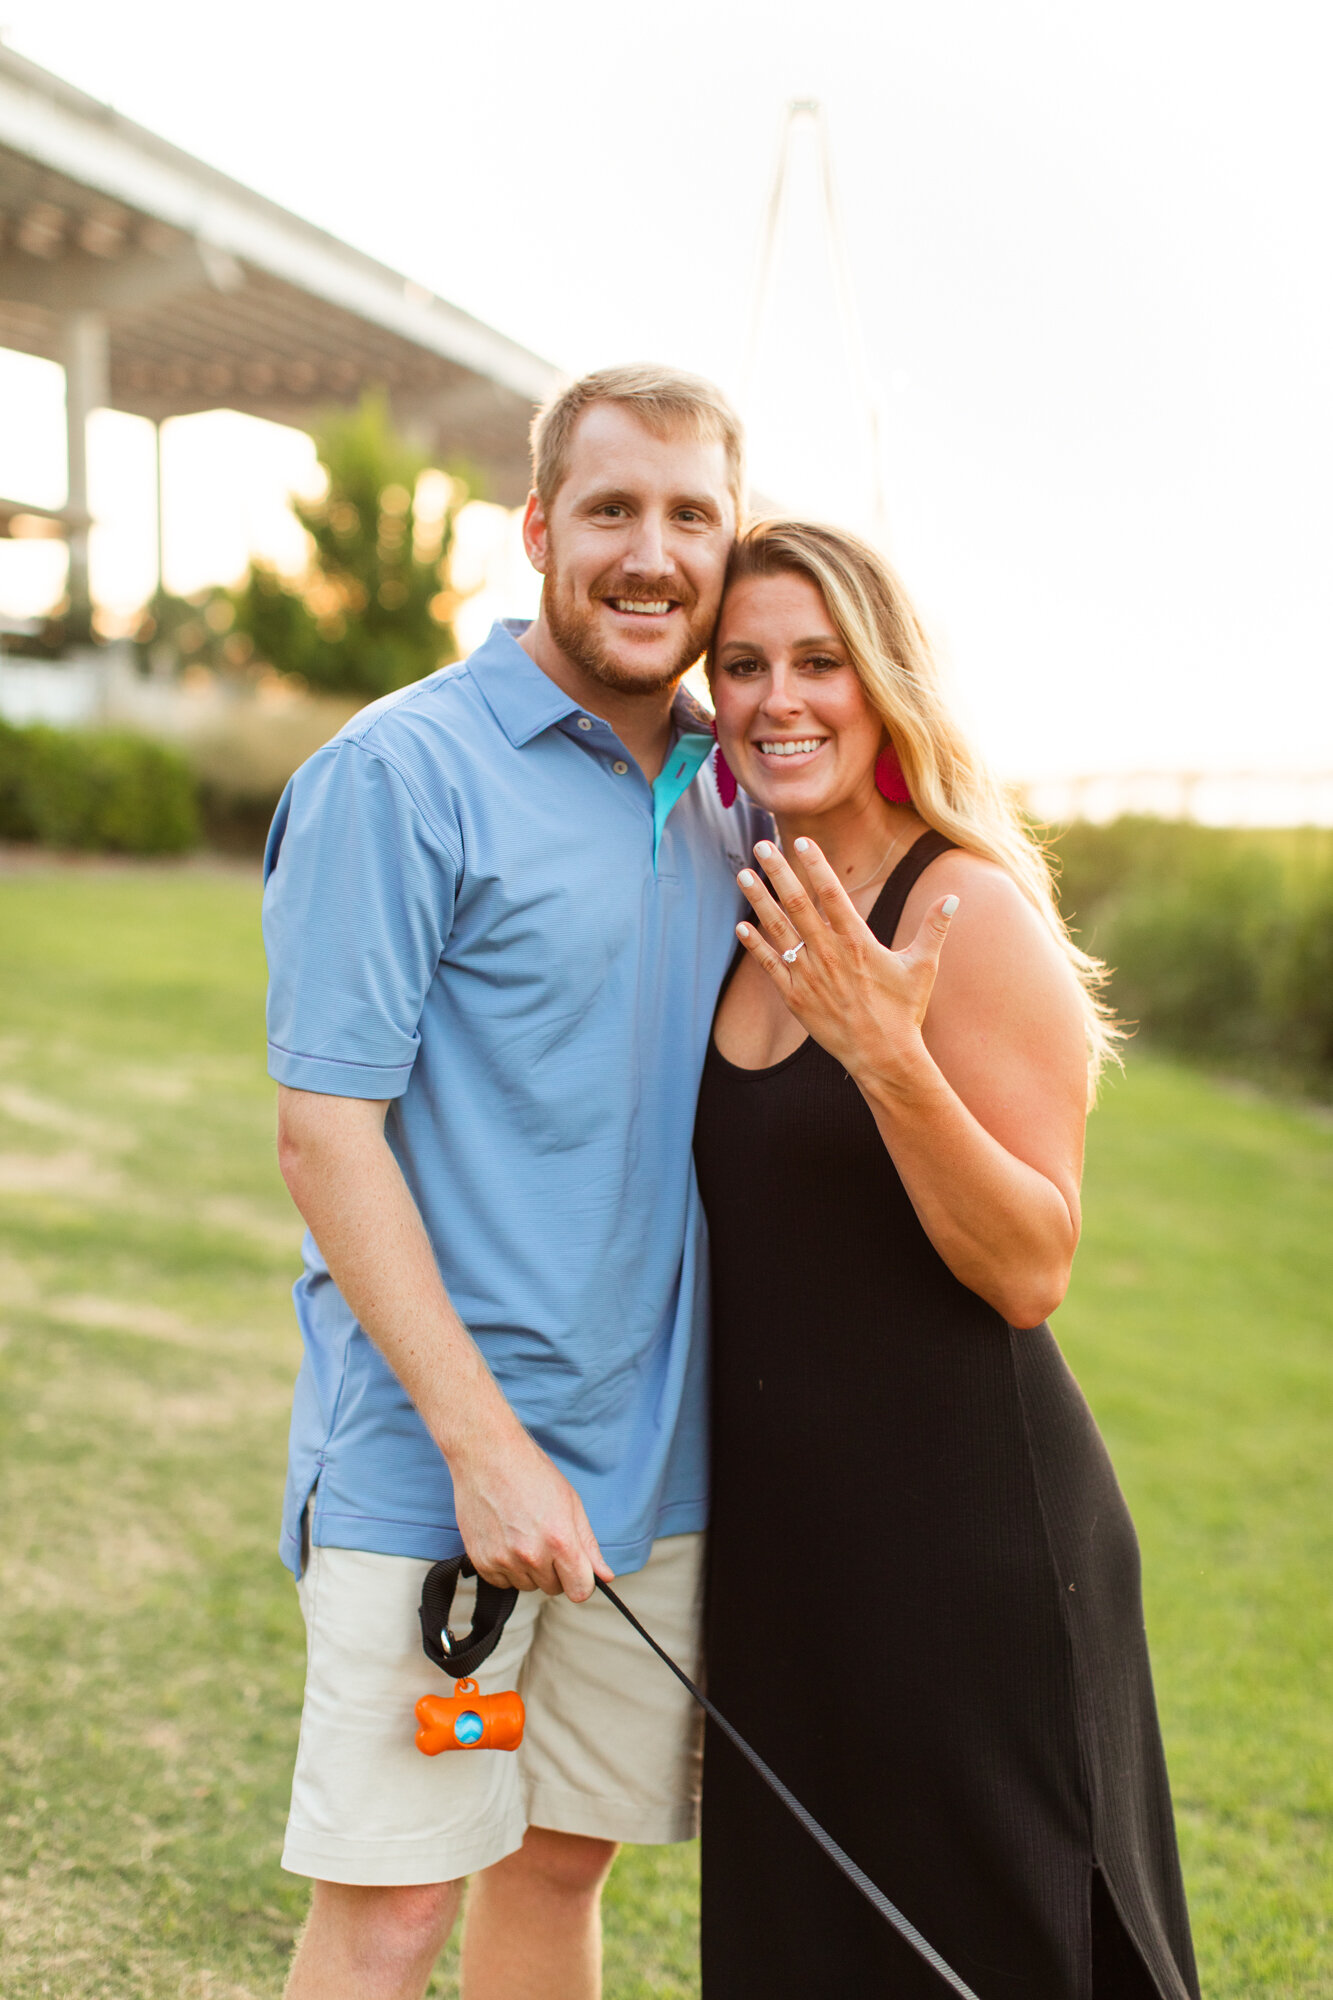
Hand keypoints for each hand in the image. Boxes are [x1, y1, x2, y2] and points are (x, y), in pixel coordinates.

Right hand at [450, 1419, 612, 1601]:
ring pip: (527, 1586)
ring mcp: (503, 1560)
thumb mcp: (571, 1504)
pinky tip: (506, 1540)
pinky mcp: (481, 1561)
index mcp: (560, 1540)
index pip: (580, 1591)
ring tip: (523, 1534)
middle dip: (555, 1570)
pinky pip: (502, 1582)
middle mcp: (531, 1555)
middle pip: (553, 1588)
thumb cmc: (532, 1474)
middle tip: (545, 1537)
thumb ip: (589, 1545)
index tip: (576, 1570)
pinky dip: (506, 1568)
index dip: (582, 1581)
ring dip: (529, 1570)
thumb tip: (604, 1576)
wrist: (488, 1456)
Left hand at [736, 838, 959, 1086]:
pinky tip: (741, 926)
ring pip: (779, 930)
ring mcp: (810, 975)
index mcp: (858, 941)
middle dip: (779, 872)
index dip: (816, 866)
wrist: (883, 1056)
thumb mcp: (922, 966)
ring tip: (743, 875)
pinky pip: (771, 966)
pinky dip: (756, 945)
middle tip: (761, 846)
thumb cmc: (904, 1011)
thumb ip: (934, 928)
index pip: (833, 894)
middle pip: (798, 904)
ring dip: (760, 901)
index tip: (801, 842)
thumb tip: (953, 898)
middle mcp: (830, 953)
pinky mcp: (796, 998)